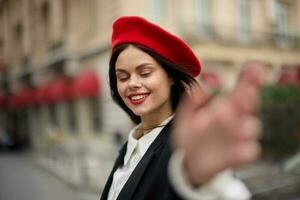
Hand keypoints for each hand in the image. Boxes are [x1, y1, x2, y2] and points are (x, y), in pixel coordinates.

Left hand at [172, 61, 264, 185]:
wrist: (188, 161)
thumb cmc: (190, 135)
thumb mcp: (186, 117)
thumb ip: (191, 102)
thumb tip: (199, 88)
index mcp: (226, 107)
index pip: (241, 90)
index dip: (249, 79)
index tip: (253, 68)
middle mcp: (236, 120)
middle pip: (249, 105)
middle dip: (246, 98)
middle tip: (241, 93)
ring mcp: (238, 138)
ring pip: (252, 127)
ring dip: (243, 123)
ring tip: (226, 117)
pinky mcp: (238, 155)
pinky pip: (250, 151)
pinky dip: (244, 150)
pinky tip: (237, 150)